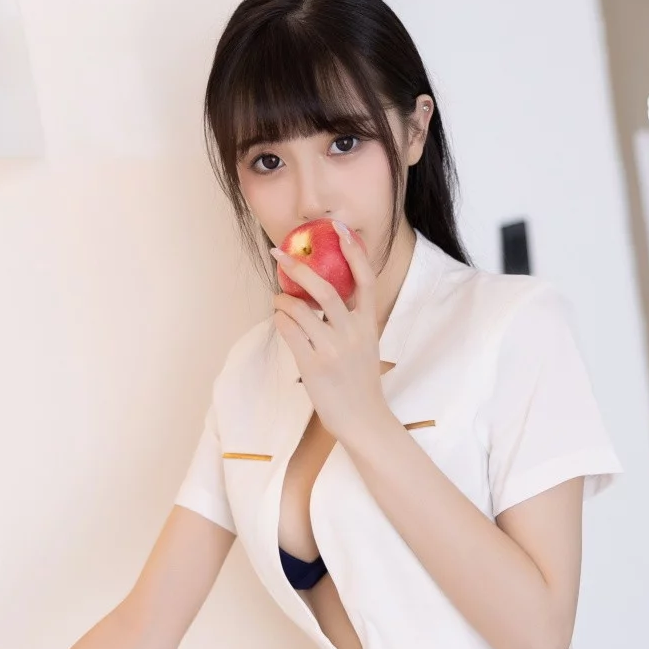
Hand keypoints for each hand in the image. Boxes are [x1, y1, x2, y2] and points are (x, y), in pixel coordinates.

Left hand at [270, 220, 390, 444]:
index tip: (339, 228)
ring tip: (279, 299)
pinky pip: (290, 332)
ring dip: (283, 300)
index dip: (353, 251)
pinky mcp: (314, 366)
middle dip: (301, 268)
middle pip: (327, 290)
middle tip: (281, 254)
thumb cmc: (360, 382)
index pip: (366, 280)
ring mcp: (333, 350)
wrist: (363, 419)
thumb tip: (320, 300)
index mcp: (368, 326)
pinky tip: (279, 319)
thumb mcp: (365, 347)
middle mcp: (352, 334)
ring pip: (301, 310)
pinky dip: (280, 320)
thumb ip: (350, 323)